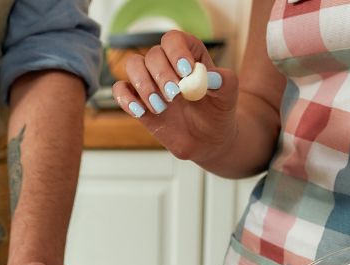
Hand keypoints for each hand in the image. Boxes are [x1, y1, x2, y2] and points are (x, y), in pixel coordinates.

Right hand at [111, 31, 238, 161]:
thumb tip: (212, 77)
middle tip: (175, 95)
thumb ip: (224, 81)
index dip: (176, 52)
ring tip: (161, 107)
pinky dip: (126, 99)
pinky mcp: (139, 102)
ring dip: (143, 85)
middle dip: (161, 74)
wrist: (208, 139)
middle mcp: (166, 65)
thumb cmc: (217, 112)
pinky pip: (121, 91)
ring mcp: (151, 82)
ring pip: (133, 66)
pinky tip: (141, 112)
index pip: (173, 40)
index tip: (186, 72)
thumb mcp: (228, 95)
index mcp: (188, 55)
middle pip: (152, 54)